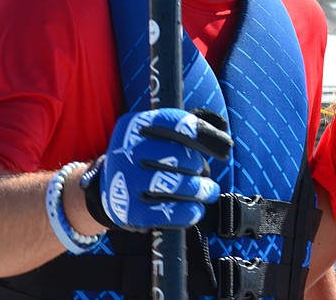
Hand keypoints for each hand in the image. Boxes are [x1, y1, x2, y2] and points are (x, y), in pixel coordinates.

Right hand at [86, 107, 232, 231]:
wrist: (111, 188)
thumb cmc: (147, 159)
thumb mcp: (158, 136)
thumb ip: (186, 133)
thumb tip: (224, 143)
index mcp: (135, 126)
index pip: (172, 122)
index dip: (202, 133)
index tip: (224, 145)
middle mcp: (125, 151)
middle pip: (174, 155)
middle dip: (197, 165)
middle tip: (204, 173)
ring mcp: (124, 182)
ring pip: (171, 184)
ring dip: (198, 189)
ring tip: (208, 191)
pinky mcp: (128, 211)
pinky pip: (165, 213)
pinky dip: (187, 212)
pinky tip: (196, 209)